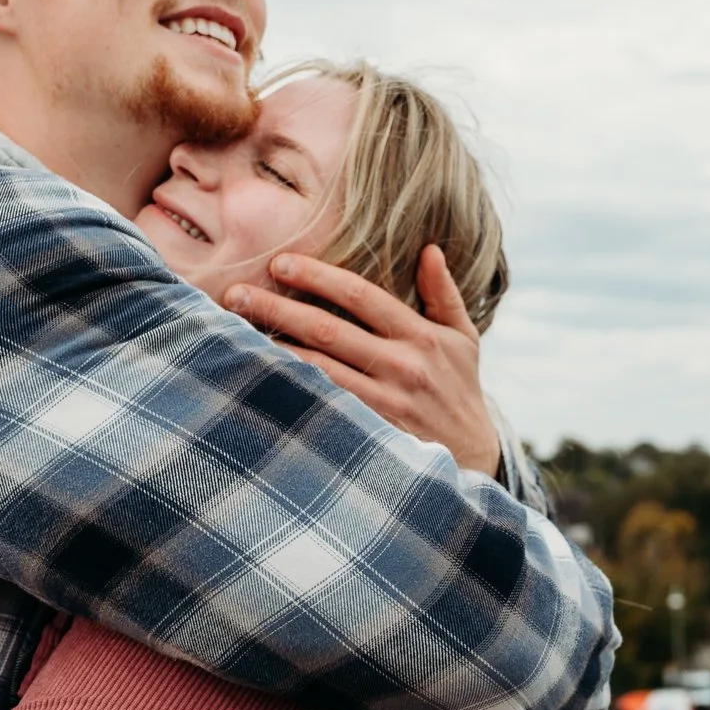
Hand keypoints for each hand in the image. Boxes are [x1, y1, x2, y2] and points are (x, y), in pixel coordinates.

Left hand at [223, 246, 502, 476]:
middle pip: (329, 329)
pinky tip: (260, 374)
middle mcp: (403, 366)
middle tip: (235, 294)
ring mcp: (386, 402)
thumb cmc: (460, 392)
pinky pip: (322, 405)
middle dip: (278, 308)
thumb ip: (445, 293)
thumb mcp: (463, 340)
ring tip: (235, 330)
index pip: (362, 296)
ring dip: (275, 348)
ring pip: (318, 369)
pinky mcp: (372, 432)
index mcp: (422, 336)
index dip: (318, 276)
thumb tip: (429, 249)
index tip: (281, 263)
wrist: (475, 461)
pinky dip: (291, 388)